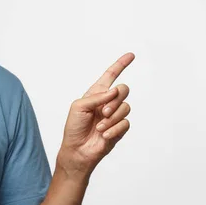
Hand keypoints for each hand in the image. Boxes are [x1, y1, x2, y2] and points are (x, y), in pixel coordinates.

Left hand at [57, 52, 134, 177]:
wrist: (77, 149)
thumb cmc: (74, 127)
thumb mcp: (79, 107)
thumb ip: (96, 97)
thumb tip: (113, 91)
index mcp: (96, 93)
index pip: (110, 75)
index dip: (120, 64)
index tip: (131, 55)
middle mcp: (107, 102)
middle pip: (123, 89)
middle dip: (115, 99)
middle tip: (103, 111)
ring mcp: (114, 115)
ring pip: (126, 107)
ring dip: (112, 118)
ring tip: (99, 127)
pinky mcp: (119, 128)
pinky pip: (125, 123)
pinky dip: (114, 129)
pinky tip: (104, 135)